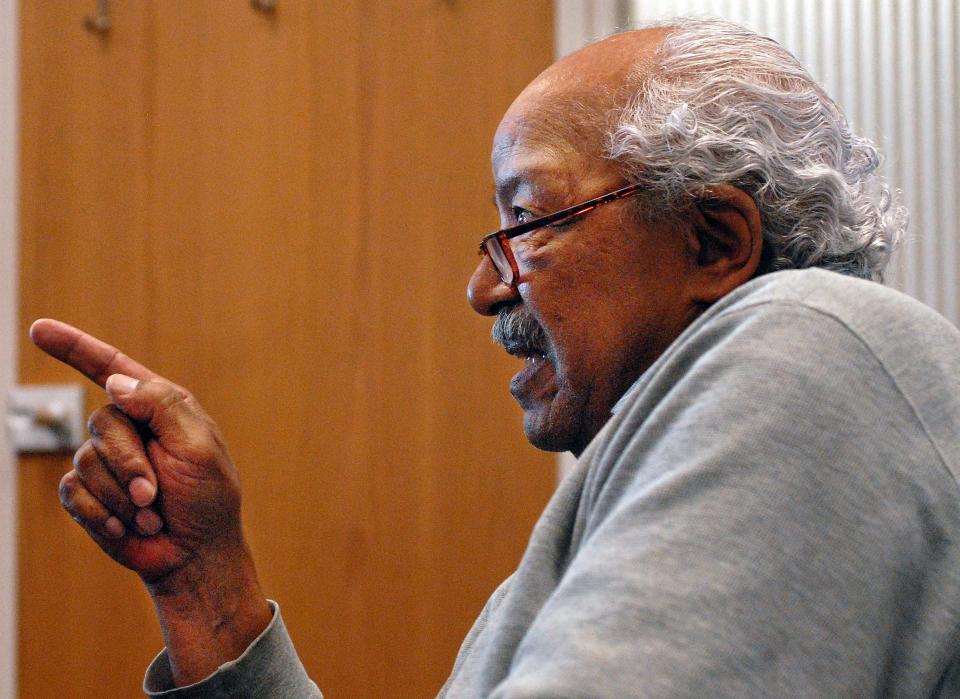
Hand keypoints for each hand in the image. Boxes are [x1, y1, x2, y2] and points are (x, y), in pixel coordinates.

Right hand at [31, 318, 241, 585]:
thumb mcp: (198, 446)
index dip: (74, 347)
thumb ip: (161, 406)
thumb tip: (115, 381)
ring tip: (151, 513)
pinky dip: (102, 513)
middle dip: (131, 464)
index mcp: (159, 406)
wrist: (195, 553)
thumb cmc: (208, 498)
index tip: (39, 329)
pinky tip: (127, 526)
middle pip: (102, 424)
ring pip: (86, 461)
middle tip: (156, 494)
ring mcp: (106, 462)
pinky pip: (73, 492)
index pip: (110, 367)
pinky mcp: (88, 494)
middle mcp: (128, 428)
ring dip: (122, 495)